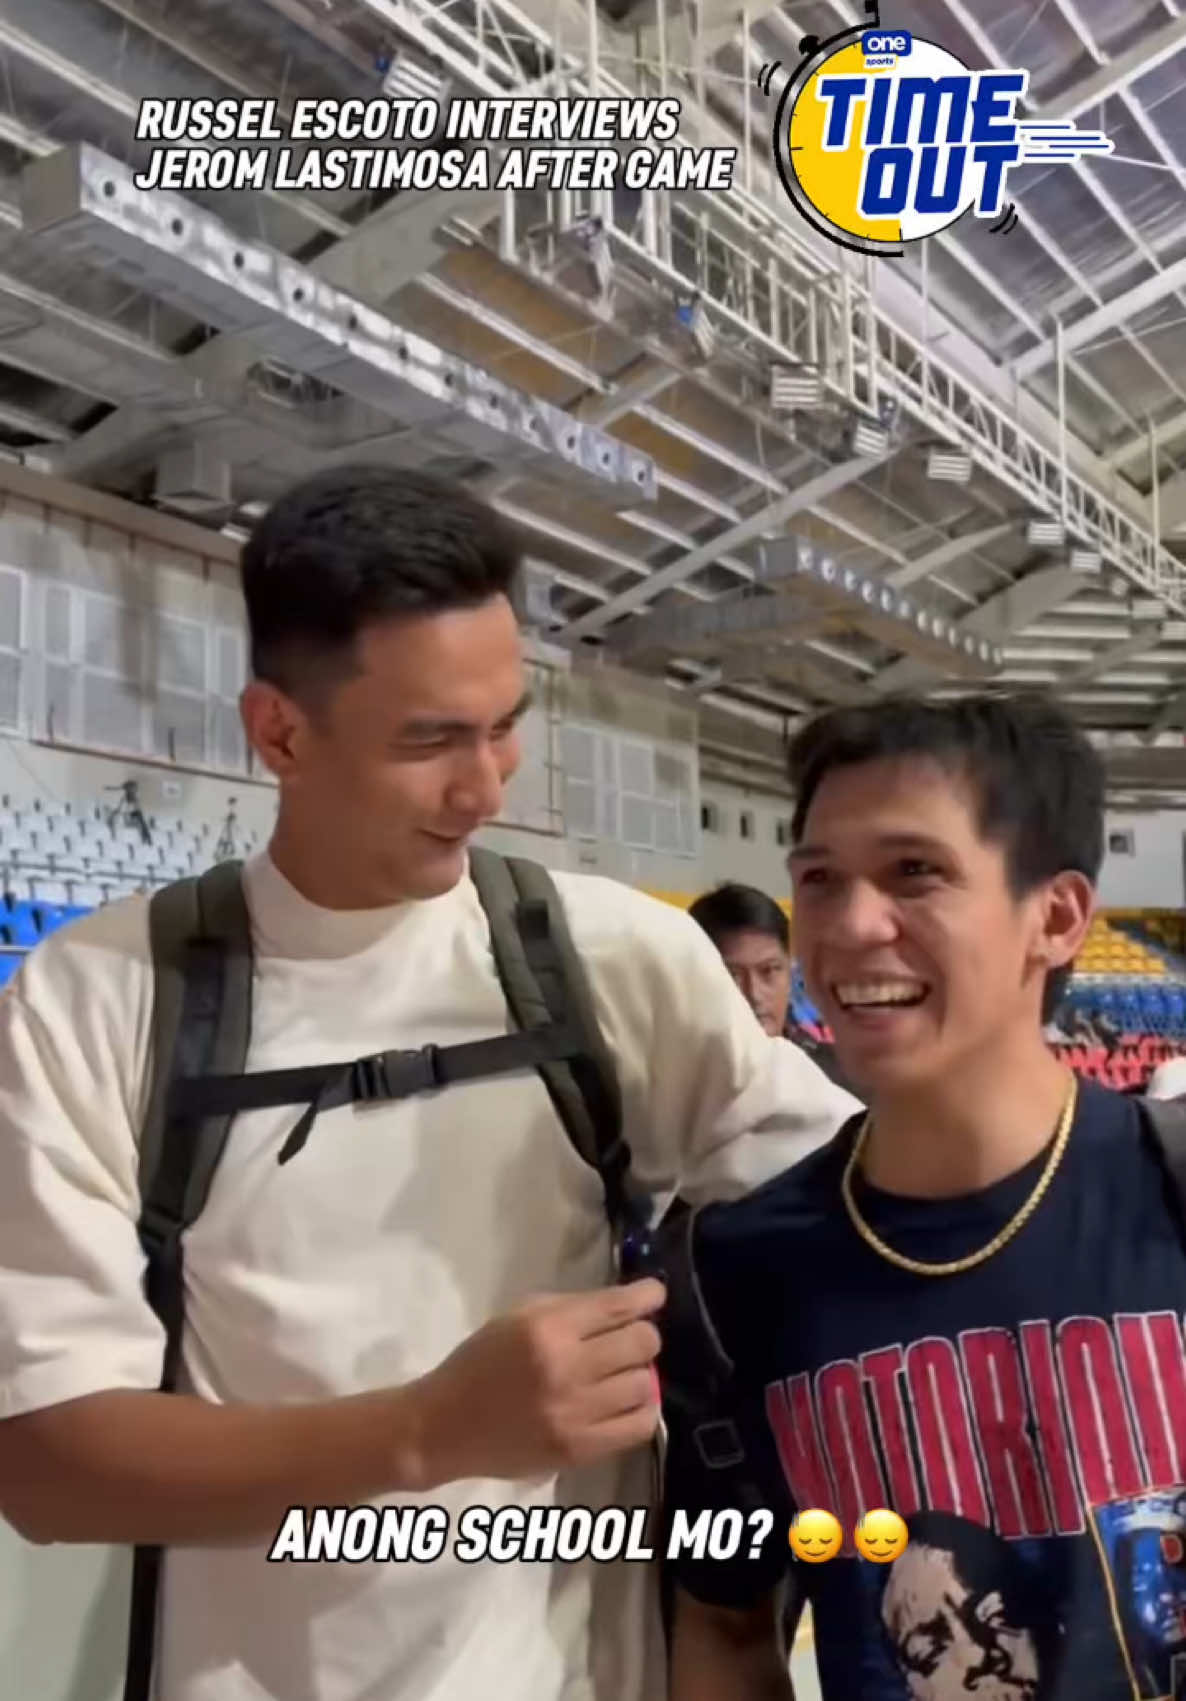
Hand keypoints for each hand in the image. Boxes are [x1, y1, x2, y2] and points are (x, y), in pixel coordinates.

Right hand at [411, 1278, 665, 1485]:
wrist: (445, 1425)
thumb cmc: (481, 1362)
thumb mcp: (517, 1317)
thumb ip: (572, 1309)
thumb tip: (627, 1305)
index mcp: (546, 1328)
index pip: (617, 1307)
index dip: (646, 1296)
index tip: (654, 1295)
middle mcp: (565, 1368)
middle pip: (641, 1343)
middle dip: (642, 1336)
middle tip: (630, 1340)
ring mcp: (575, 1413)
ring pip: (644, 1383)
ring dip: (639, 1373)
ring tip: (621, 1374)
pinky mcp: (579, 1449)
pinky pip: (638, 1426)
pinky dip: (642, 1409)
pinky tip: (628, 1402)